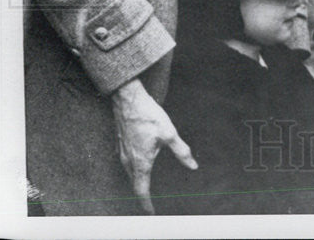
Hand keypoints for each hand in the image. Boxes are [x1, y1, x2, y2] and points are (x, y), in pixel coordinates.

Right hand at [111, 77, 196, 213]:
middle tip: (149, 204)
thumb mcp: (170, 134)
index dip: (146, 203)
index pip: (142, 190)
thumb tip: (193, 166)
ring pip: (129, 174)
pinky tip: (138, 166)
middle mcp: (128, 161)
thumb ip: (182, 152)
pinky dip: (132, 171)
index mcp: (140, 162)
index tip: (151, 213)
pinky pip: (125, 164)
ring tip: (145, 189)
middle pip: (134, 184)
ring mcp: (122, 153)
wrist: (128, 100)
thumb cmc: (148, 116)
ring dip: (137, 183)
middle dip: (142, 196)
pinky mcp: (120, 145)